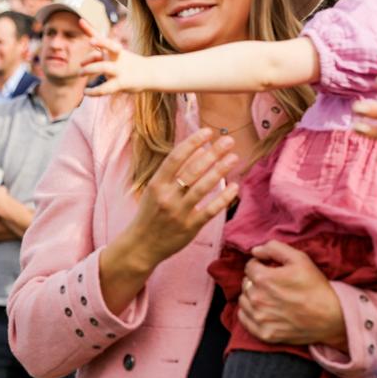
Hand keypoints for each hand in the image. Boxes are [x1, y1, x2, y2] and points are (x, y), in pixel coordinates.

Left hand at [76, 20, 153, 95]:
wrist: (150, 73)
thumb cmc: (127, 63)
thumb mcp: (113, 56)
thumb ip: (97, 57)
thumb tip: (81, 64)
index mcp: (114, 49)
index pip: (100, 37)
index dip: (90, 29)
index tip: (80, 21)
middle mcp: (117, 57)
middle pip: (108, 47)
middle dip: (97, 45)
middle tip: (85, 50)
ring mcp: (119, 70)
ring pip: (103, 67)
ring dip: (90, 69)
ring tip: (80, 73)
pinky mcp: (121, 83)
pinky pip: (105, 88)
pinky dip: (94, 91)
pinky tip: (86, 92)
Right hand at [120, 128, 241, 268]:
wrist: (142, 245)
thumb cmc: (150, 214)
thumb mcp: (154, 190)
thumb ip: (173, 172)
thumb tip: (198, 150)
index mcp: (156, 184)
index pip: (175, 158)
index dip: (192, 143)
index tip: (207, 132)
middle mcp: (167, 196)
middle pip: (192, 170)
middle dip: (212, 154)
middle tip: (228, 141)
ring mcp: (179, 212)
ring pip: (203, 188)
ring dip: (220, 171)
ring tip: (233, 158)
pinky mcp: (190, 227)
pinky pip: (210, 210)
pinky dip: (223, 198)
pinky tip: (234, 187)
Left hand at [238, 240, 346, 350]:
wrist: (332, 318)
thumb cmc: (316, 287)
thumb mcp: (300, 259)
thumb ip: (274, 248)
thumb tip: (255, 251)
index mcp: (263, 278)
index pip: (250, 266)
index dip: (261, 266)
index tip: (272, 270)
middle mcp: (257, 298)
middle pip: (246, 283)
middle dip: (256, 281)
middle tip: (274, 285)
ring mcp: (260, 318)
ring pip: (243, 301)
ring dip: (252, 297)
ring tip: (270, 298)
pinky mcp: (264, 334)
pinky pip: (244, 319)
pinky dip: (249, 314)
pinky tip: (263, 311)